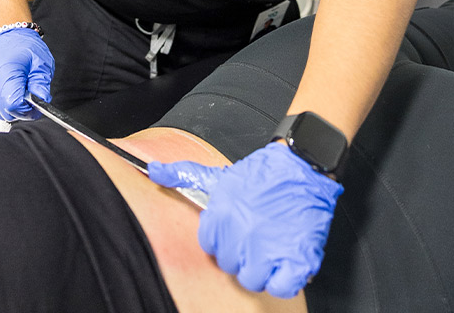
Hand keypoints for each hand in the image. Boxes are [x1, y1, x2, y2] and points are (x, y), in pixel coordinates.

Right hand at [0, 28, 54, 120]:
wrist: (4, 35)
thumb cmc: (24, 47)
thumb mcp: (41, 63)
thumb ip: (41, 84)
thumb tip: (43, 101)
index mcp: (6, 73)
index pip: (14, 105)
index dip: (27, 109)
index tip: (35, 103)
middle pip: (5, 111)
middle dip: (20, 109)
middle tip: (28, 95)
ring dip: (10, 106)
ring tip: (17, 89)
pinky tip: (6, 89)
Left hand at [148, 142, 343, 297]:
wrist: (301, 166)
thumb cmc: (261, 173)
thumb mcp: (218, 175)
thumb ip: (182, 176)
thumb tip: (152, 170)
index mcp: (218, 218)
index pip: (209, 248)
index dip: (223, 239)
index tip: (235, 230)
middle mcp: (240, 235)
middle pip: (229, 265)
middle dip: (241, 254)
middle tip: (255, 237)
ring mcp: (268, 249)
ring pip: (251, 279)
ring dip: (261, 269)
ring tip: (270, 250)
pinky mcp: (295, 257)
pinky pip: (281, 287)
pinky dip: (284, 280)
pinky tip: (285, 262)